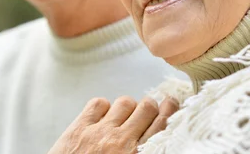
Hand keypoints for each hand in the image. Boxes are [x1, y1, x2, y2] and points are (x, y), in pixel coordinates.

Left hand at [48, 95, 179, 153]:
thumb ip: (143, 152)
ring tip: (124, 116)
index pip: (161, 126)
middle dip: (150, 106)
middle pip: (147, 108)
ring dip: (127, 107)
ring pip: (125, 102)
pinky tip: (102, 118)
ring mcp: (99, 132)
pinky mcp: (79, 127)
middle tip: (148, 109)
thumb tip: (149, 141)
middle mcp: (121, 142)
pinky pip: (98, 103)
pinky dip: (103, 108)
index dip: (168, 111)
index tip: (170, 104)